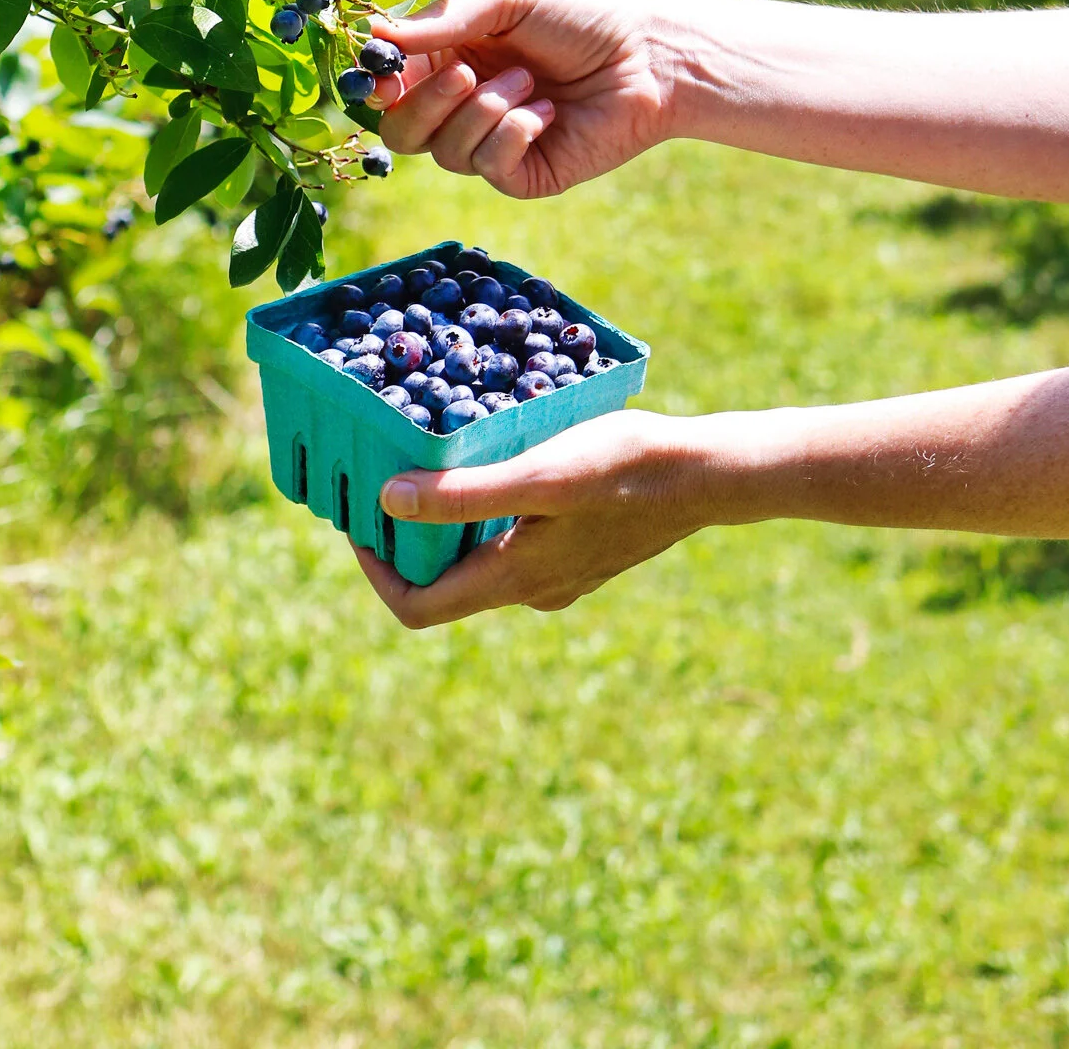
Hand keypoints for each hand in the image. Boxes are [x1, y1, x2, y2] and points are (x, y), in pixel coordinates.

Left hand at [350, 410, 702, 626]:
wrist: (709, 475)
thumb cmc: (626, 467)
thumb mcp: (540, 474)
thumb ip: (462, 494)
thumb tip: (387, 502)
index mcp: (513, 579)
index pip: (417, 607)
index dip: (375, 570)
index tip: (359, 519)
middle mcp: (531, 591)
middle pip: (444, 583)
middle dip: (407, 538)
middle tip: (390, 475)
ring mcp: (560, 576)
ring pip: (481, 559)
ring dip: (448, 522)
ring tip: (435, 461)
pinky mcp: (582, 552)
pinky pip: (516, 543)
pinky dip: (489, 513)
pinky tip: (499, 462)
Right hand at [371, 0, 680, 196]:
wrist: (649, 57)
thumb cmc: (579, 17)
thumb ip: (443, 19)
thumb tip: (376, 34)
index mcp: (449, 58)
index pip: (388, 84)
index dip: (376, 83)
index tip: (383, 73)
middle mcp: (462, 105)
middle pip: (400, 131)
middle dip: (425, 104)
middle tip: (466, 73)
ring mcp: (491, 144)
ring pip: (444, 152)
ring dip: (485, 110)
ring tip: (529, 81)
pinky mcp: (523, 175)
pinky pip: (488, 167)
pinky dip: (512, 134)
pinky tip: (547, 111)